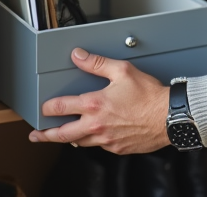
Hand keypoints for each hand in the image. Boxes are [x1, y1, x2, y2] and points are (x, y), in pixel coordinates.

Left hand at [28, 48, 169, 154]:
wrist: (169, 117)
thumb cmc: (150, 95)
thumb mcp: (122, 71)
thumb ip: (97, 63)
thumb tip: (79, 56)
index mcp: (95, 105)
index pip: (61, 108)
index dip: (47, 108)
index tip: (43, 109)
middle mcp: (97, 125)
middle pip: (62, 134)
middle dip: (46, 135)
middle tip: (37, 135)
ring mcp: (106, 140)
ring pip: (80, 143)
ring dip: (69, 139)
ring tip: (63, 136)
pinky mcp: (117, 148)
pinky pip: (99, 147)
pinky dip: (93, 141)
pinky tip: (94, 136)